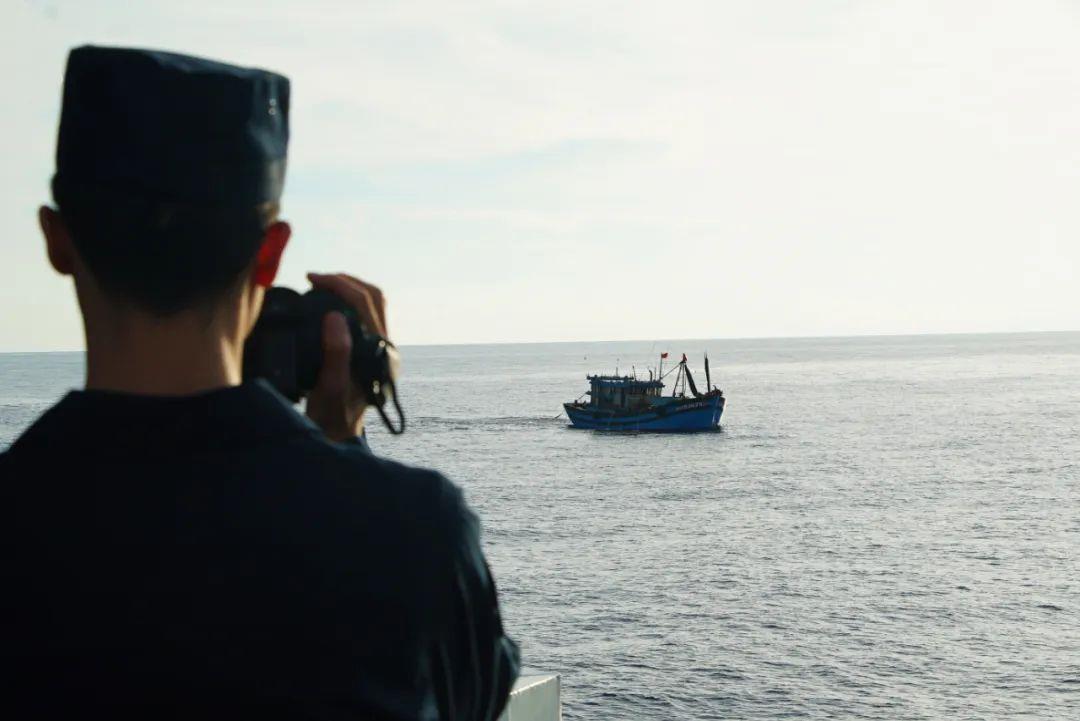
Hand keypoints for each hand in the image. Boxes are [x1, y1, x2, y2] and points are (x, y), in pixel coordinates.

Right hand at [304, 272, 388, 441]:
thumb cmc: (333, 413)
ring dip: (347, 289)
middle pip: (373, 297)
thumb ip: (336, 353)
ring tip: (319, 286)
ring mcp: (379, 347)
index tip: (312, 279)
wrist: (338, 431)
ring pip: (371, 304)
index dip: (339, 284)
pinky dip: (346, 302)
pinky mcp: (370, 349)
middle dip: (344, 281)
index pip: (365, 302)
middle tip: (315, 279)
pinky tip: (326, 304)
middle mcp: (385, 346)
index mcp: (379, 350)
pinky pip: (364, 315)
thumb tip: (335, 316)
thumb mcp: (330, 386)